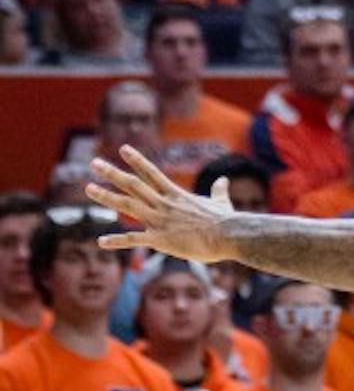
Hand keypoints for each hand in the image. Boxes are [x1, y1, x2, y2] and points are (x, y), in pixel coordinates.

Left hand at [87, 146, 235, 261]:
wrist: (228, 235)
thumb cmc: (226, 220)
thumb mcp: (222, 202)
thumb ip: (219, 191)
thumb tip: (224, 180)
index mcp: (176, 195)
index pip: (152, 173)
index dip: (137, 160)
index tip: (123, 148)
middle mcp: (164, 204)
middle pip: (133, 185)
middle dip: (112, 173)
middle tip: (94, 163)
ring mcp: (160, 221)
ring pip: (127, 205)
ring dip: (107, 196)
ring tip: (89, 188)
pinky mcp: (160, 240)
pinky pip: (134, 239)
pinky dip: (116, 241)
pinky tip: (101, 242)